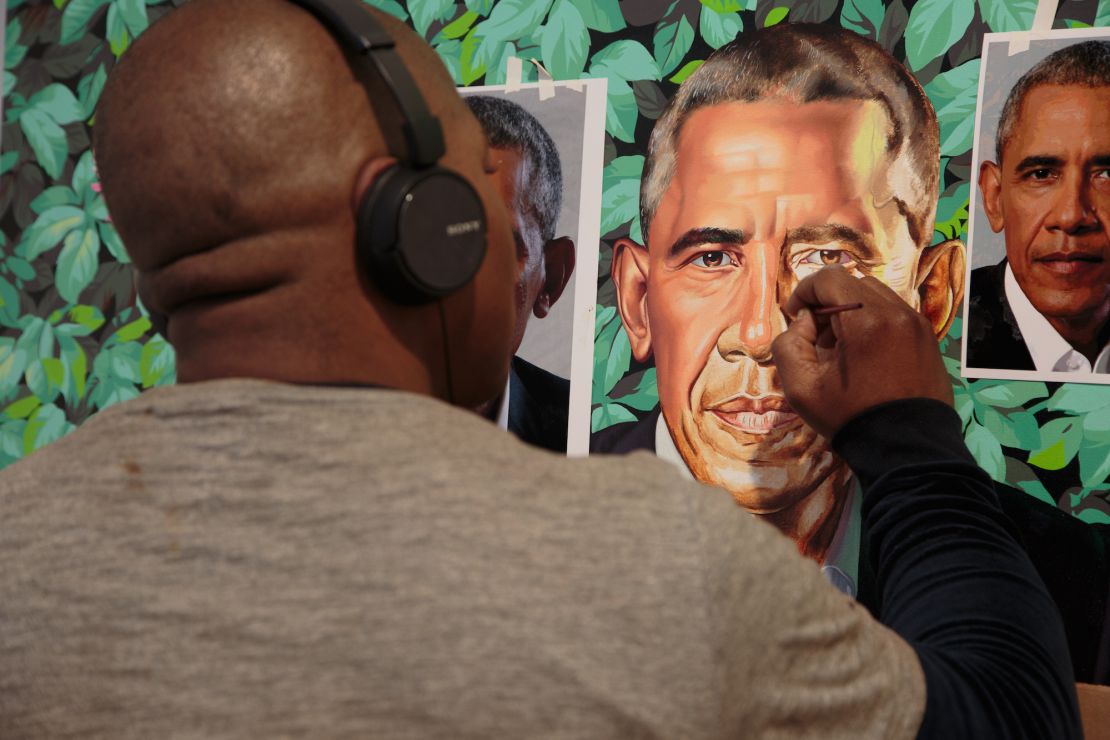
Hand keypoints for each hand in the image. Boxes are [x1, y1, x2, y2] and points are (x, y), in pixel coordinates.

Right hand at [771, 266, 952, 438]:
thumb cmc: (850, 417)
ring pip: (876, 297)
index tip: (795, 315)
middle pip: (853, 285)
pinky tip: (867, 356)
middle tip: (817, 337)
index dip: (804, 291)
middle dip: (828, 303)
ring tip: (843, 348)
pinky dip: (875, 324)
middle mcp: (897, 312)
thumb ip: (789, 345)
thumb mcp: (801, 388)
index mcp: (866, 320)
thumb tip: (804, 322)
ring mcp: (918, 324)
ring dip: (853, 312)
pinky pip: (895, 315)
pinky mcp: (929, 339)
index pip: (829, 279)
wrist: (906, 449)